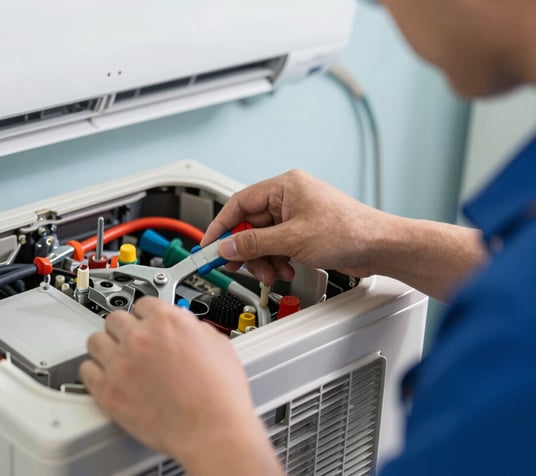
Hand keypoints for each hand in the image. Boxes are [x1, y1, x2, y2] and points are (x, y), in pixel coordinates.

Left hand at [79, 297, 280, 474]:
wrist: (212, 431)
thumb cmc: (220, 395)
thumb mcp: (219, 345)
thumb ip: (195, 329)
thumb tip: (187, 327)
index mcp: (166, 320)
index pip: (143, 304)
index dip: (146, 317)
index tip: (145, 324)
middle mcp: (139, 337)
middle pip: (115, 319)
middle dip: (124, 330)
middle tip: (131, 344)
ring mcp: (120, 363)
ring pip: (95, 341)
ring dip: (105, 348)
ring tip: (114, 358)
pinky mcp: (107, 390)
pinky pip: (86, 371)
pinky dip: (94, 373)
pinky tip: (104, 377)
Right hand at [202, 169, 388, 284]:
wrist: (381, 247)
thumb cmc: (350, 230)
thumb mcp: (294, 239)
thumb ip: (255, 243)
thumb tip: (227, 247)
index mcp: (284, 187)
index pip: (239, 203)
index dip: (221, 225)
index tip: (208, 245)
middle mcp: (288, 199)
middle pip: (249, 225)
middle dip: (246, 249)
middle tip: (236, 266)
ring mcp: (296, 217)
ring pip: (263, 240)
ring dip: (263, 260)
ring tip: (273, 272)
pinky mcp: (303, 234)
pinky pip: (277, 247)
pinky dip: (277, 261)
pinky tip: (287, 269)